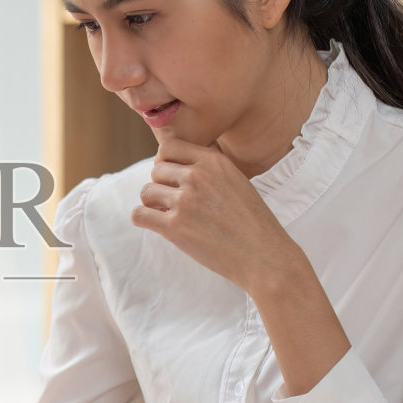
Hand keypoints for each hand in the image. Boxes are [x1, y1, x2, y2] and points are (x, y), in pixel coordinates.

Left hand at [130, 136, 301, 295]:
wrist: (264, 256)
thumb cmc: (253, 222)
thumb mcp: (237, 180)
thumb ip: (210, 168)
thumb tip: (179, 162)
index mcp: (213, 161)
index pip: (169, 146)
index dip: (166, 162)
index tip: (173, 178)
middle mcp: (197, 176)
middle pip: (156, 170)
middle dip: (162, 186)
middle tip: (174, 202)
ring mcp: (184, 201)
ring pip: (146, 191)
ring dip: (153, 203)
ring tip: (168, 215)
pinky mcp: (174, 227)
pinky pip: (139, 215)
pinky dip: (143, 219)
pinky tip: (157, 225)